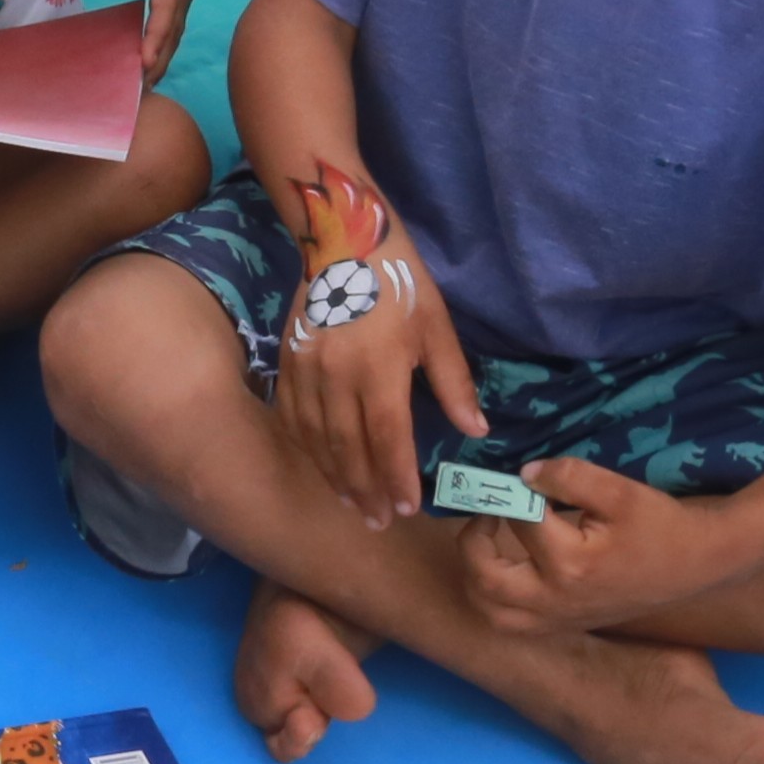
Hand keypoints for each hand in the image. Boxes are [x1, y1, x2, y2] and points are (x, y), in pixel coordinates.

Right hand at [271, 251, 479, 521]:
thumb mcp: (437, 328)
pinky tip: (319, 466)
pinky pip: (291, 417)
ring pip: (316, 439)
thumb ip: (454, 383)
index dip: (396, 476)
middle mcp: (336, 375)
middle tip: (379, 521)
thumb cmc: (401, 284)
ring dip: (334, 476)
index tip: (407, 507)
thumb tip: (476, 431)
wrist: (343, 242)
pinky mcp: (286, 363)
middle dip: (365, 489)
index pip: (387, 436)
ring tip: (351, 503)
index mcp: (380, 367)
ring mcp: (305, 370)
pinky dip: (306, 448)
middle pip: (348, 448)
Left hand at [456, 459, 720, 634]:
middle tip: (487, 512)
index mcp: (570, 564)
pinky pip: (513, 623)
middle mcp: (557, 599)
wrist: (698, 563)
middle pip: (485, 579)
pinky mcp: (566, 625)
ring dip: (478, 575)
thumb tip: (523, 475)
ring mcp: (559, 619)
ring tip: (490, 542)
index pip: (518, 519)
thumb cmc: (661, 525)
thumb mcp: (619, 490)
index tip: (520, 476)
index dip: (513, 490)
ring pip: (491, 611)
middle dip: (474, 540)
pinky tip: (510, 566)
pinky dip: (498, 598)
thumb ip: (568, 476)